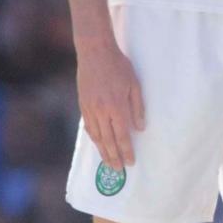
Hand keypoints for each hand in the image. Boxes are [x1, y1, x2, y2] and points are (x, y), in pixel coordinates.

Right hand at [74, 33, 144, 171]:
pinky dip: (93, 137)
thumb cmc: (119, 66)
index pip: (121, 136)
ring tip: (108, 162)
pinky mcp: (82, 104)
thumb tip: (140, 128)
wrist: (94, 52)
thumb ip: (138, 108)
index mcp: (116, 107)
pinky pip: (88, 126)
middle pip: (108, 140)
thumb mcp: (135, 84)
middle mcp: (101, 111)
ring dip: (102, 151)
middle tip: (119, 170)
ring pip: (96, 136)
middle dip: (114, 157)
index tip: (130, 162)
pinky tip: (98, 143)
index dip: (126, 151)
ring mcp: (89, 108)